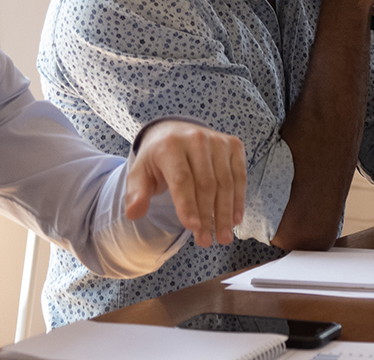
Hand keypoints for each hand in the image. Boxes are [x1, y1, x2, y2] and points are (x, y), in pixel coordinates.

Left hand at [129, 120, 247, 247]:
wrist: (175, 132)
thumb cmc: (157, 159)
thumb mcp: (139, 173)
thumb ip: (136, 193)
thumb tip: (134, 213)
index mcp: (170, 146)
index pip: (182, 179)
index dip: (188, 204)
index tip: (192, 227)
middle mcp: (197, 139)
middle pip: (206, 183)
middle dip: (207, 216)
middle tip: (206, 241)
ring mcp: (218, 141)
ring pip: (225, 182)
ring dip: (225, 212)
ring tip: (223, 237)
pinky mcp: (234, 145)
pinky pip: (239, 176)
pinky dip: (239, 199)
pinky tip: (235, 219)